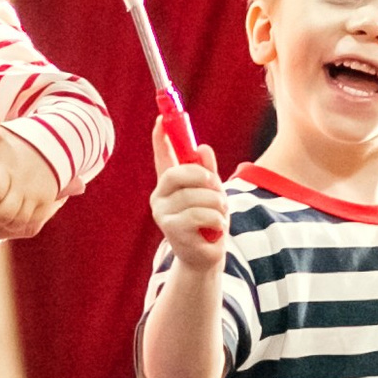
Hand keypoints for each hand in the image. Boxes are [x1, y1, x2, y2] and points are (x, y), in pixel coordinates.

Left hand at [0, 129, 63, 239]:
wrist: (51, 142)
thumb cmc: (14, 141)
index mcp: (8, 167)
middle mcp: (23, 184)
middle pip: (3, 215)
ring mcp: (37, 195)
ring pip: (17, 223)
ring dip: (4, 220)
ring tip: (0, 207)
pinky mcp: (47, 202)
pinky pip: (31, 223)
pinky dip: (19, 222)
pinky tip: (13, 210)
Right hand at [151, 136, 228, 260]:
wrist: (205, 259)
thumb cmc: (208, 224)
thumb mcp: (213, 193)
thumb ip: (208, 171)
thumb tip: (203, 148)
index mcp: (170, 184)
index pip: (162, 155)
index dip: (161, 137)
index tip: (161, 118)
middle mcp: (160, 196)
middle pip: (181, 173)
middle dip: (206, 179)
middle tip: (216, 190)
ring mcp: (163, 213)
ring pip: (197, 195)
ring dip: (217, 206)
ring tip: (217, 217)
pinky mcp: (172, 229)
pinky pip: (201, 214)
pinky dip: (216, 221)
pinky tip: (215, 230)